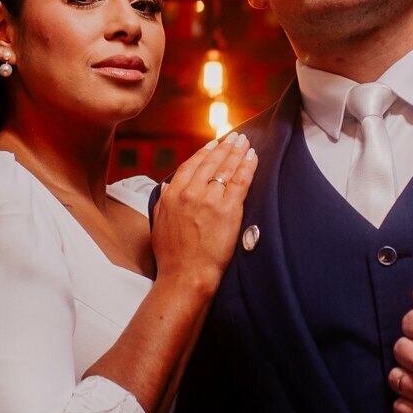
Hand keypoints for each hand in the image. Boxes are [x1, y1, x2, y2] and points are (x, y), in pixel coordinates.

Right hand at [150, 133, 255, 291]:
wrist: (186, 275)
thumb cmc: (172, 256)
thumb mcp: (159, 222)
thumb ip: (164, 200)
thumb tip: (169, 184)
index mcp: (173, 195)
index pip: (191, 165)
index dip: (205, 152)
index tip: (214, 144)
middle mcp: (191, 193)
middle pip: (211, 163)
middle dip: (225, 147)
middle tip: (236, 137)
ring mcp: (210, 200)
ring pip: (226, 169)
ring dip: (238, 152)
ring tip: (246, 142)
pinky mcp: (228, 210)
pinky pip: (241, 181)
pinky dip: (248, 166)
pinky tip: (253, 157)